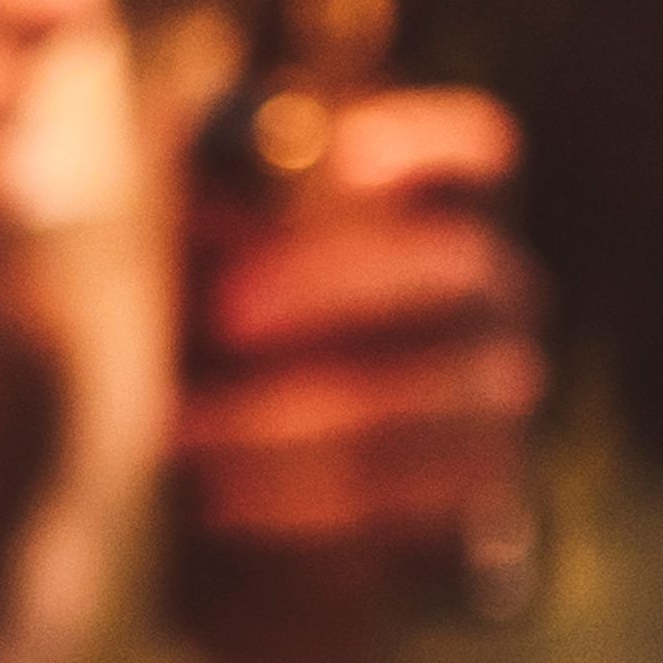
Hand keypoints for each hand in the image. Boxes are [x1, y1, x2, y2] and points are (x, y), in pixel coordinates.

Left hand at [170, 86, 545, 662]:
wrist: (206, 513)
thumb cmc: (192, 345)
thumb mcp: (174, 262)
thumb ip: (189, 197)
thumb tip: (187, 149)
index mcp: (424, 215)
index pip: (476, 154)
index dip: (427, 145)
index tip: (350, 159)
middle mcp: (485, 305)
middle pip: (459, 270)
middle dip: (334, 284)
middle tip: (219, 316)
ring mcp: (489, 413)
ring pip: (428, 404)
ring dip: (289, 417)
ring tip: (175, 429)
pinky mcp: (459, 517)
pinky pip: (400, 508)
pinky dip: (295, 502)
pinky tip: (212, 500)